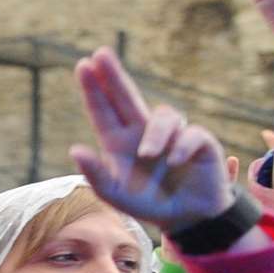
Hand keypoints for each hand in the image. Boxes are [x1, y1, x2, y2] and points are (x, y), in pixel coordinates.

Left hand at [69, 48, 232, 231]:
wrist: (185, 218)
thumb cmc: (146, 203)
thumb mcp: (114, 194)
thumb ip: (95, 174)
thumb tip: (75, 149)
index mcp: (119, 142)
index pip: (104, 110)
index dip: (94, 89)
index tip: (83, 65)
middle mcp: (143, 133)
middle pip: (126, 96)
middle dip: (113, 75)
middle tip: (101, 54)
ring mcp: (171, 135)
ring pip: (164, 115)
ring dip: (156, 134)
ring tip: (149, 156)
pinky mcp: (199, 142)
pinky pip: (190, 134)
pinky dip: (180, 147)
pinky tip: (174, 162)